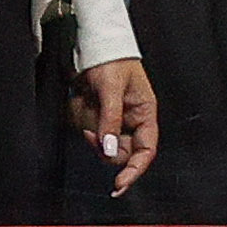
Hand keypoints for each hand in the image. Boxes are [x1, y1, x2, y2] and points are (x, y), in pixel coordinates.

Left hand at [71, 56, 157, 193]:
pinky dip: (81, 120)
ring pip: (102, 143)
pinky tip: (81, 102)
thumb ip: (111, 120)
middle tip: (88, 133)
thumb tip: (109, 150)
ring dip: (91, 131)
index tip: (118, 184)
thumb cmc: (112, 60)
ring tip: (84, 105)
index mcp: (145, 115)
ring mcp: (115, 119)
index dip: (134, 171)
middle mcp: (132, 121)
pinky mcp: (99, 115)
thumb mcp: (111, 89)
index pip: (145, 152)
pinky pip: (90, 129)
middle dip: (103, 147)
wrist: (95, 42)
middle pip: (120, 152)